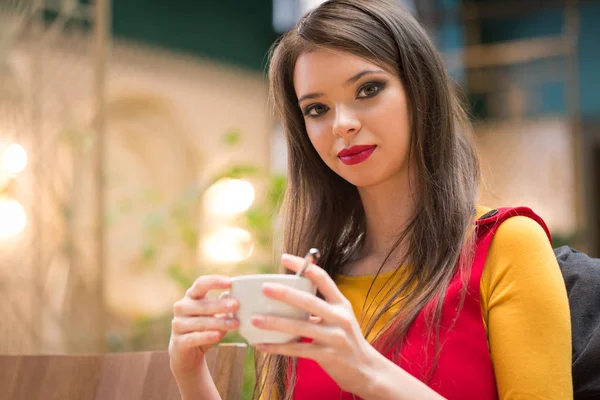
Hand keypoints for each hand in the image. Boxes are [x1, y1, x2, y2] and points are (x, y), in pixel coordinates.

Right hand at [169, 275, 239, 377]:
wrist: (187, 353)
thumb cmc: (204, 328)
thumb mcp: (214, 315)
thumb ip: (224, 308)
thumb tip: (239, 302)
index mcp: (191, 296)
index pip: (201, 284)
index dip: (214, 282)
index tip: (230, 282)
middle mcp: (182, 307)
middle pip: (202, 304)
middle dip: (220, 305)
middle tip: (236, 305)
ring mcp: (178, 324)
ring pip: (200, 322)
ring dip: (219, 323)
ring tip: (235, 324)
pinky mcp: (178, 341)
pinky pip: (194, 337)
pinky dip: (207, 336)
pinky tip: (219, 335)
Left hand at [252, 254, 382, 396]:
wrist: (366, 370)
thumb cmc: (346, 339)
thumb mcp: (340, 317)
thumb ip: (320, 305)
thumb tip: (290, 292)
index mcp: (341, 304)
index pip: (323, 278)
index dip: (304, 266)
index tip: (284, 258)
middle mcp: (339, 318)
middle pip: (309, 301)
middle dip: (285, 293)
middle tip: (264, 288)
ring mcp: (334, 337)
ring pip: (300, 327)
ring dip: (275, 323)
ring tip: (255, 319)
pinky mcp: (326, 356)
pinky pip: (297, 350)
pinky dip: (277, 347)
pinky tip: (262, 345)